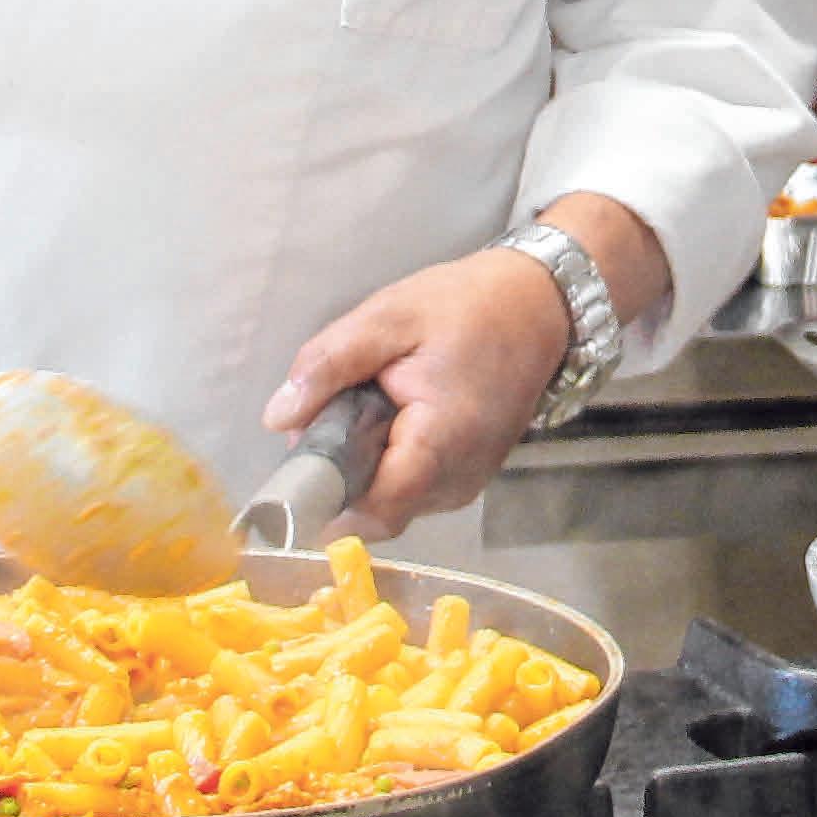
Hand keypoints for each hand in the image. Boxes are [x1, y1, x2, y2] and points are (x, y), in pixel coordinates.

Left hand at [263, 197, 670, 535]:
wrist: (539, 306)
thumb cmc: (465, 307)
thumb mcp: (387, 318)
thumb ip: (328, 365)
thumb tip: (278, 420)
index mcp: (440, 444)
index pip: (371, 510)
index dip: (325, 497)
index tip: (296, 465)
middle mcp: (458, 480)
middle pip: (374, 508)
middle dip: (339, 472)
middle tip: (330, 411)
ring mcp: (466, 484)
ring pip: (390, 503)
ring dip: (363, 466)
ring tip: (367, 404)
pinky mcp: (467, 478)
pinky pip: (411, 488)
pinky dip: (388, 461)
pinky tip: (391, 416)